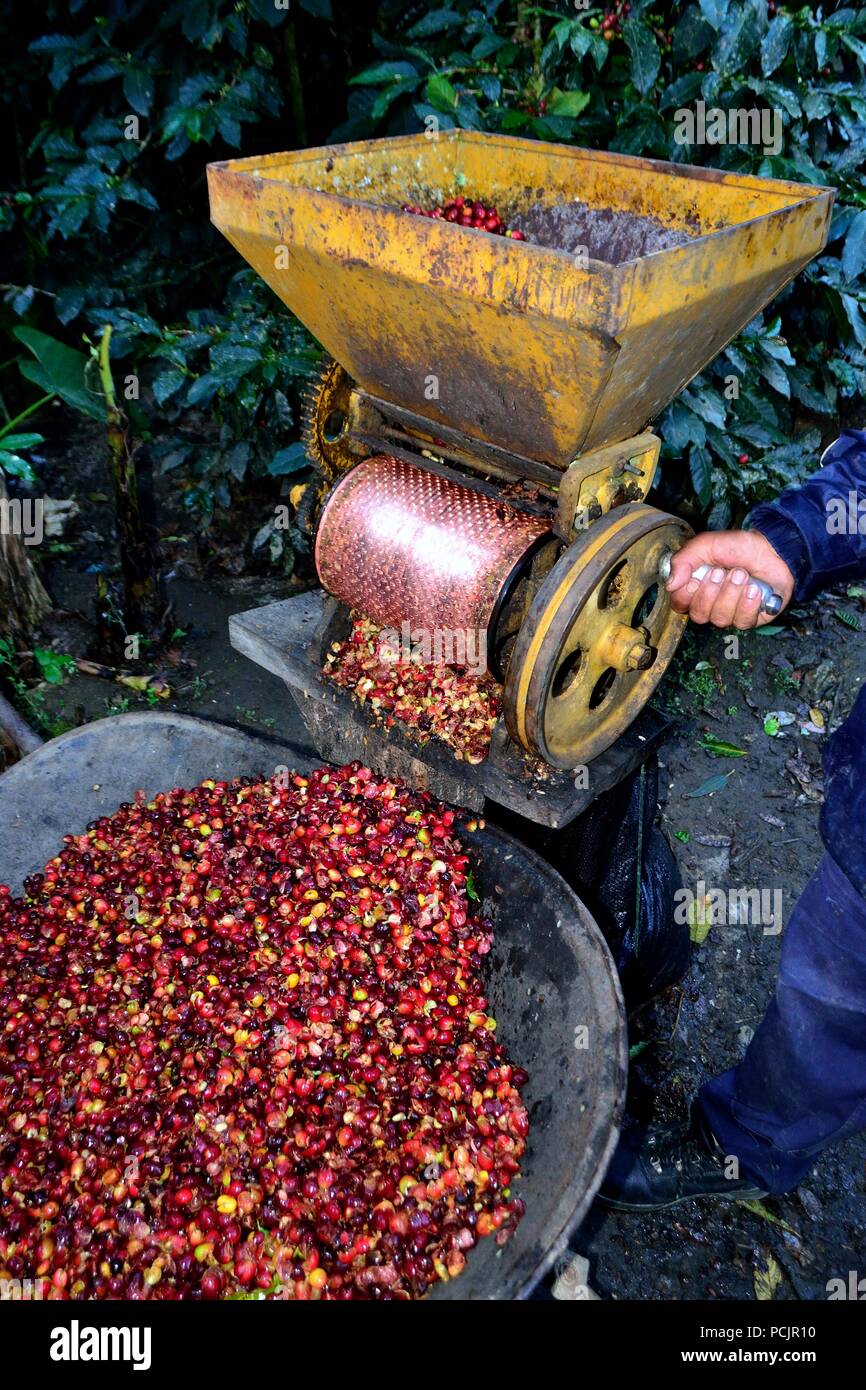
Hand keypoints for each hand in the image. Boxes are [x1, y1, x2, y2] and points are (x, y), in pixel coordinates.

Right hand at [665, 529, 794, 628]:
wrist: (773, 549)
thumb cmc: (739, 547)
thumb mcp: (706, 545)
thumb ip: (683, 560)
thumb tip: (670, 585)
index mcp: (696, 588)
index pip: (679, 604)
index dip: (687, 594)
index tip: (698, 577)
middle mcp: (710, 604)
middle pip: (699, 615)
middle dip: (712, 592)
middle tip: (724, 572)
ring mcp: (730, 614)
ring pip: (720, 619)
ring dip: (732, 594)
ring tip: (743, 575)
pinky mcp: (750, 618)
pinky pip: (742, 622)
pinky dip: (748, 604)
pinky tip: (755, 589)